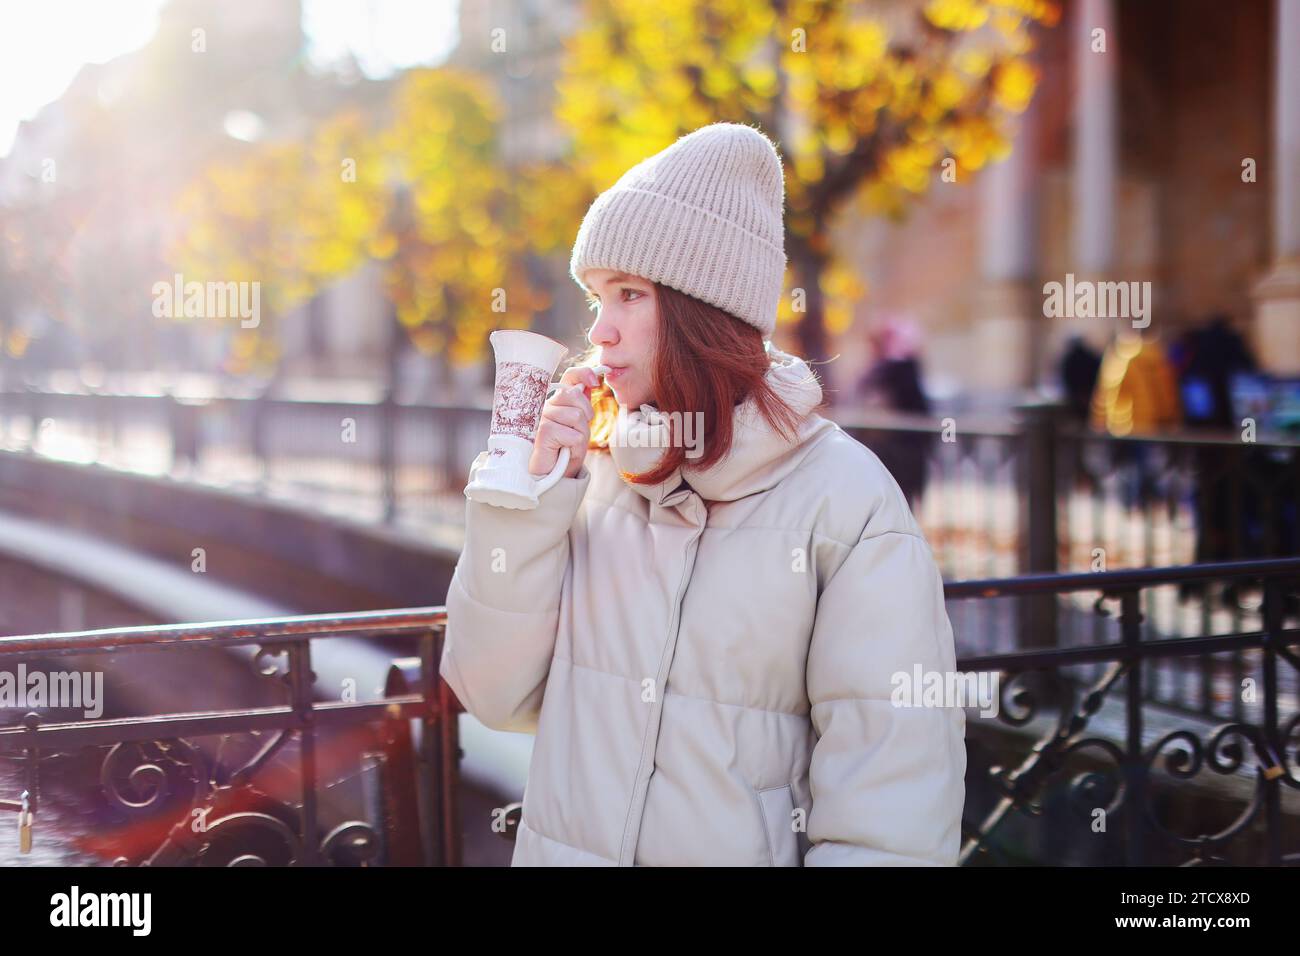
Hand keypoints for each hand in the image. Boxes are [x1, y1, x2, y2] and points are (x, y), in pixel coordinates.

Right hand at [529, 365, 598, 479]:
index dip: (583, 374)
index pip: (569, 378)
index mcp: (558, 402)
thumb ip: (582, 406)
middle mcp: (548, 405)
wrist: (554, 475)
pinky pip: (573, 434)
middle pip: (575, 395)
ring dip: (580, 435)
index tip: (595, 380)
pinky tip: (564, 451)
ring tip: (569, 444)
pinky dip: (574, 446)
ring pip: (576, 416)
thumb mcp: (580, 427)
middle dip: (586, 415)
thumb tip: (590, 383)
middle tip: (578, 433)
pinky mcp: (543, 431)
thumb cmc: (566, 451)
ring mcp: (543, 417)